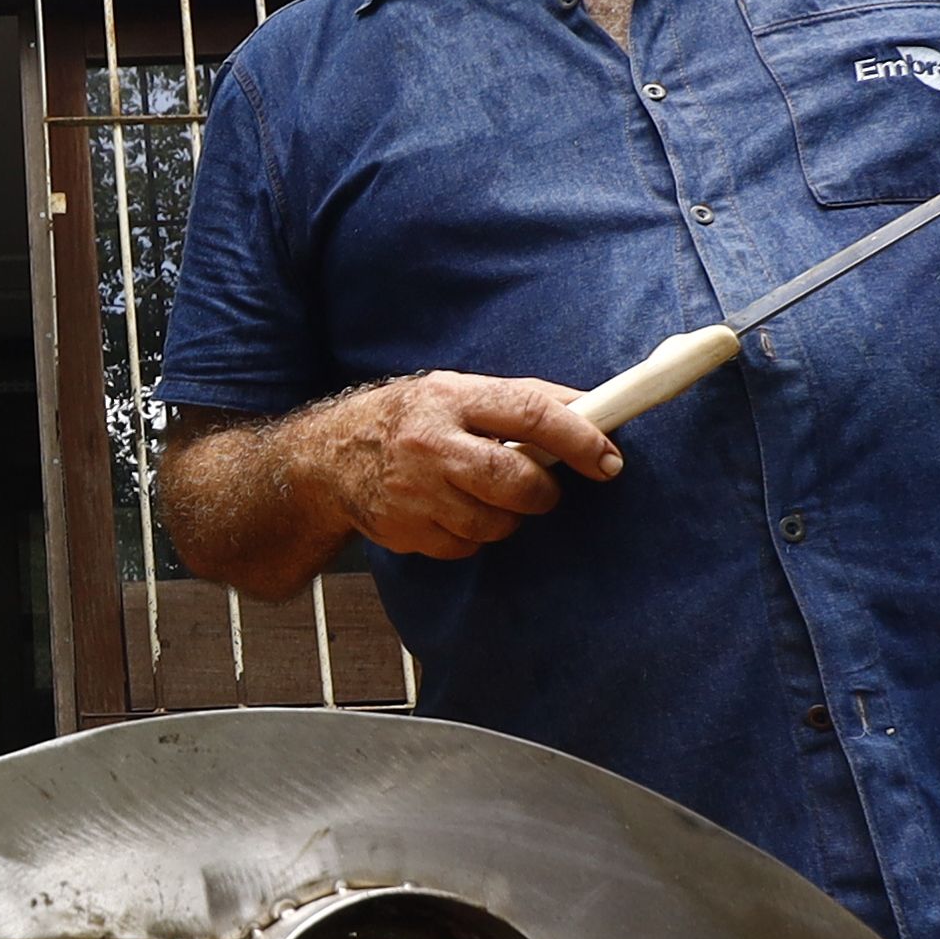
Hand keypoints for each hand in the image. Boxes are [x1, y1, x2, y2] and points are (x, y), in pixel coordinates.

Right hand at [321, 371, 622, 562]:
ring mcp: (414, 491)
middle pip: (516, 481)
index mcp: (451, 397)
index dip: (579, 439)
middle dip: (543, 492)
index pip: (531, 414)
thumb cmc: (409, 418)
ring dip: (506, 517)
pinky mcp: (404, 529)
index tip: (609, 459)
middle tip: (543, 489)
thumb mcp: (458, 391)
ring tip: (486, 496)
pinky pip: (465, 547)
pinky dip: (471, 535)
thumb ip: (523, 399)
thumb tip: (594, 407)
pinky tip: (452, 512)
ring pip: (495, 523)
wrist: (330, 457)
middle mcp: (430, 442)